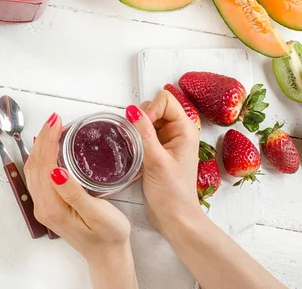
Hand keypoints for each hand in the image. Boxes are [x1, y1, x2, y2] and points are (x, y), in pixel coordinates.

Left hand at [24, 113, 131, 262]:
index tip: (57, 122)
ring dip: (41, 146)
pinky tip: (49, 149)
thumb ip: (74, 193)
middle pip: (35, 164)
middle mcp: (43, 206)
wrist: (108, 256)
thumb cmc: (108, 236)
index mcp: (52, 207)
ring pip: (34, 169)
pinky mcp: (49, 205)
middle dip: (43, 138)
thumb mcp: (97, 214)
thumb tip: (56, 171)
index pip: (44, 164)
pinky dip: (42, 157)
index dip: (49, 140)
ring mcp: (44, 206)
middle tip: (55, 119)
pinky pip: (39, 175)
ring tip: (52, 128)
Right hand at [125, 90, 200, 236]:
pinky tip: (134, 151)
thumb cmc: (172, 193)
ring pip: (146, 119)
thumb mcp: (156, 161)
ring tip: (137, 148)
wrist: (175, 218)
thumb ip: (144, 133)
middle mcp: (177, 131)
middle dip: (142, 118)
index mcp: (185, 129)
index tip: (142, 128)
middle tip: (139, 140)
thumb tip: (132, 110)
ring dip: (137, 128)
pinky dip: (135, 137)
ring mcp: (167, 140)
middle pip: (154, 106)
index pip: (165, 99)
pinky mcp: (157, 149)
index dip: (151, 109)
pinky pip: (142, 132)